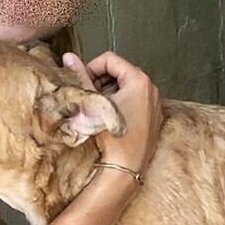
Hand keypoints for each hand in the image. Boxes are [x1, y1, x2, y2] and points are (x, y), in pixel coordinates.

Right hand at [63, 51, 162, 171]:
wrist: (125, 167)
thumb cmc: (111, 136)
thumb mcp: (92, 101)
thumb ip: (81, 76)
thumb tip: (69, 57)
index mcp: (139, 81)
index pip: (110, 59)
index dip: (92, 66)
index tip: (83, 80)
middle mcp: (151, 89)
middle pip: (121, 71)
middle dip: (102, 79)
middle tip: (89, 93)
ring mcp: (155, 104)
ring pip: (128, 87)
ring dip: (111, 91)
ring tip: (99, 106)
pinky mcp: (154, 118)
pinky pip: (137, 101)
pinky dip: (123, 103)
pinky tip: (112, 117)